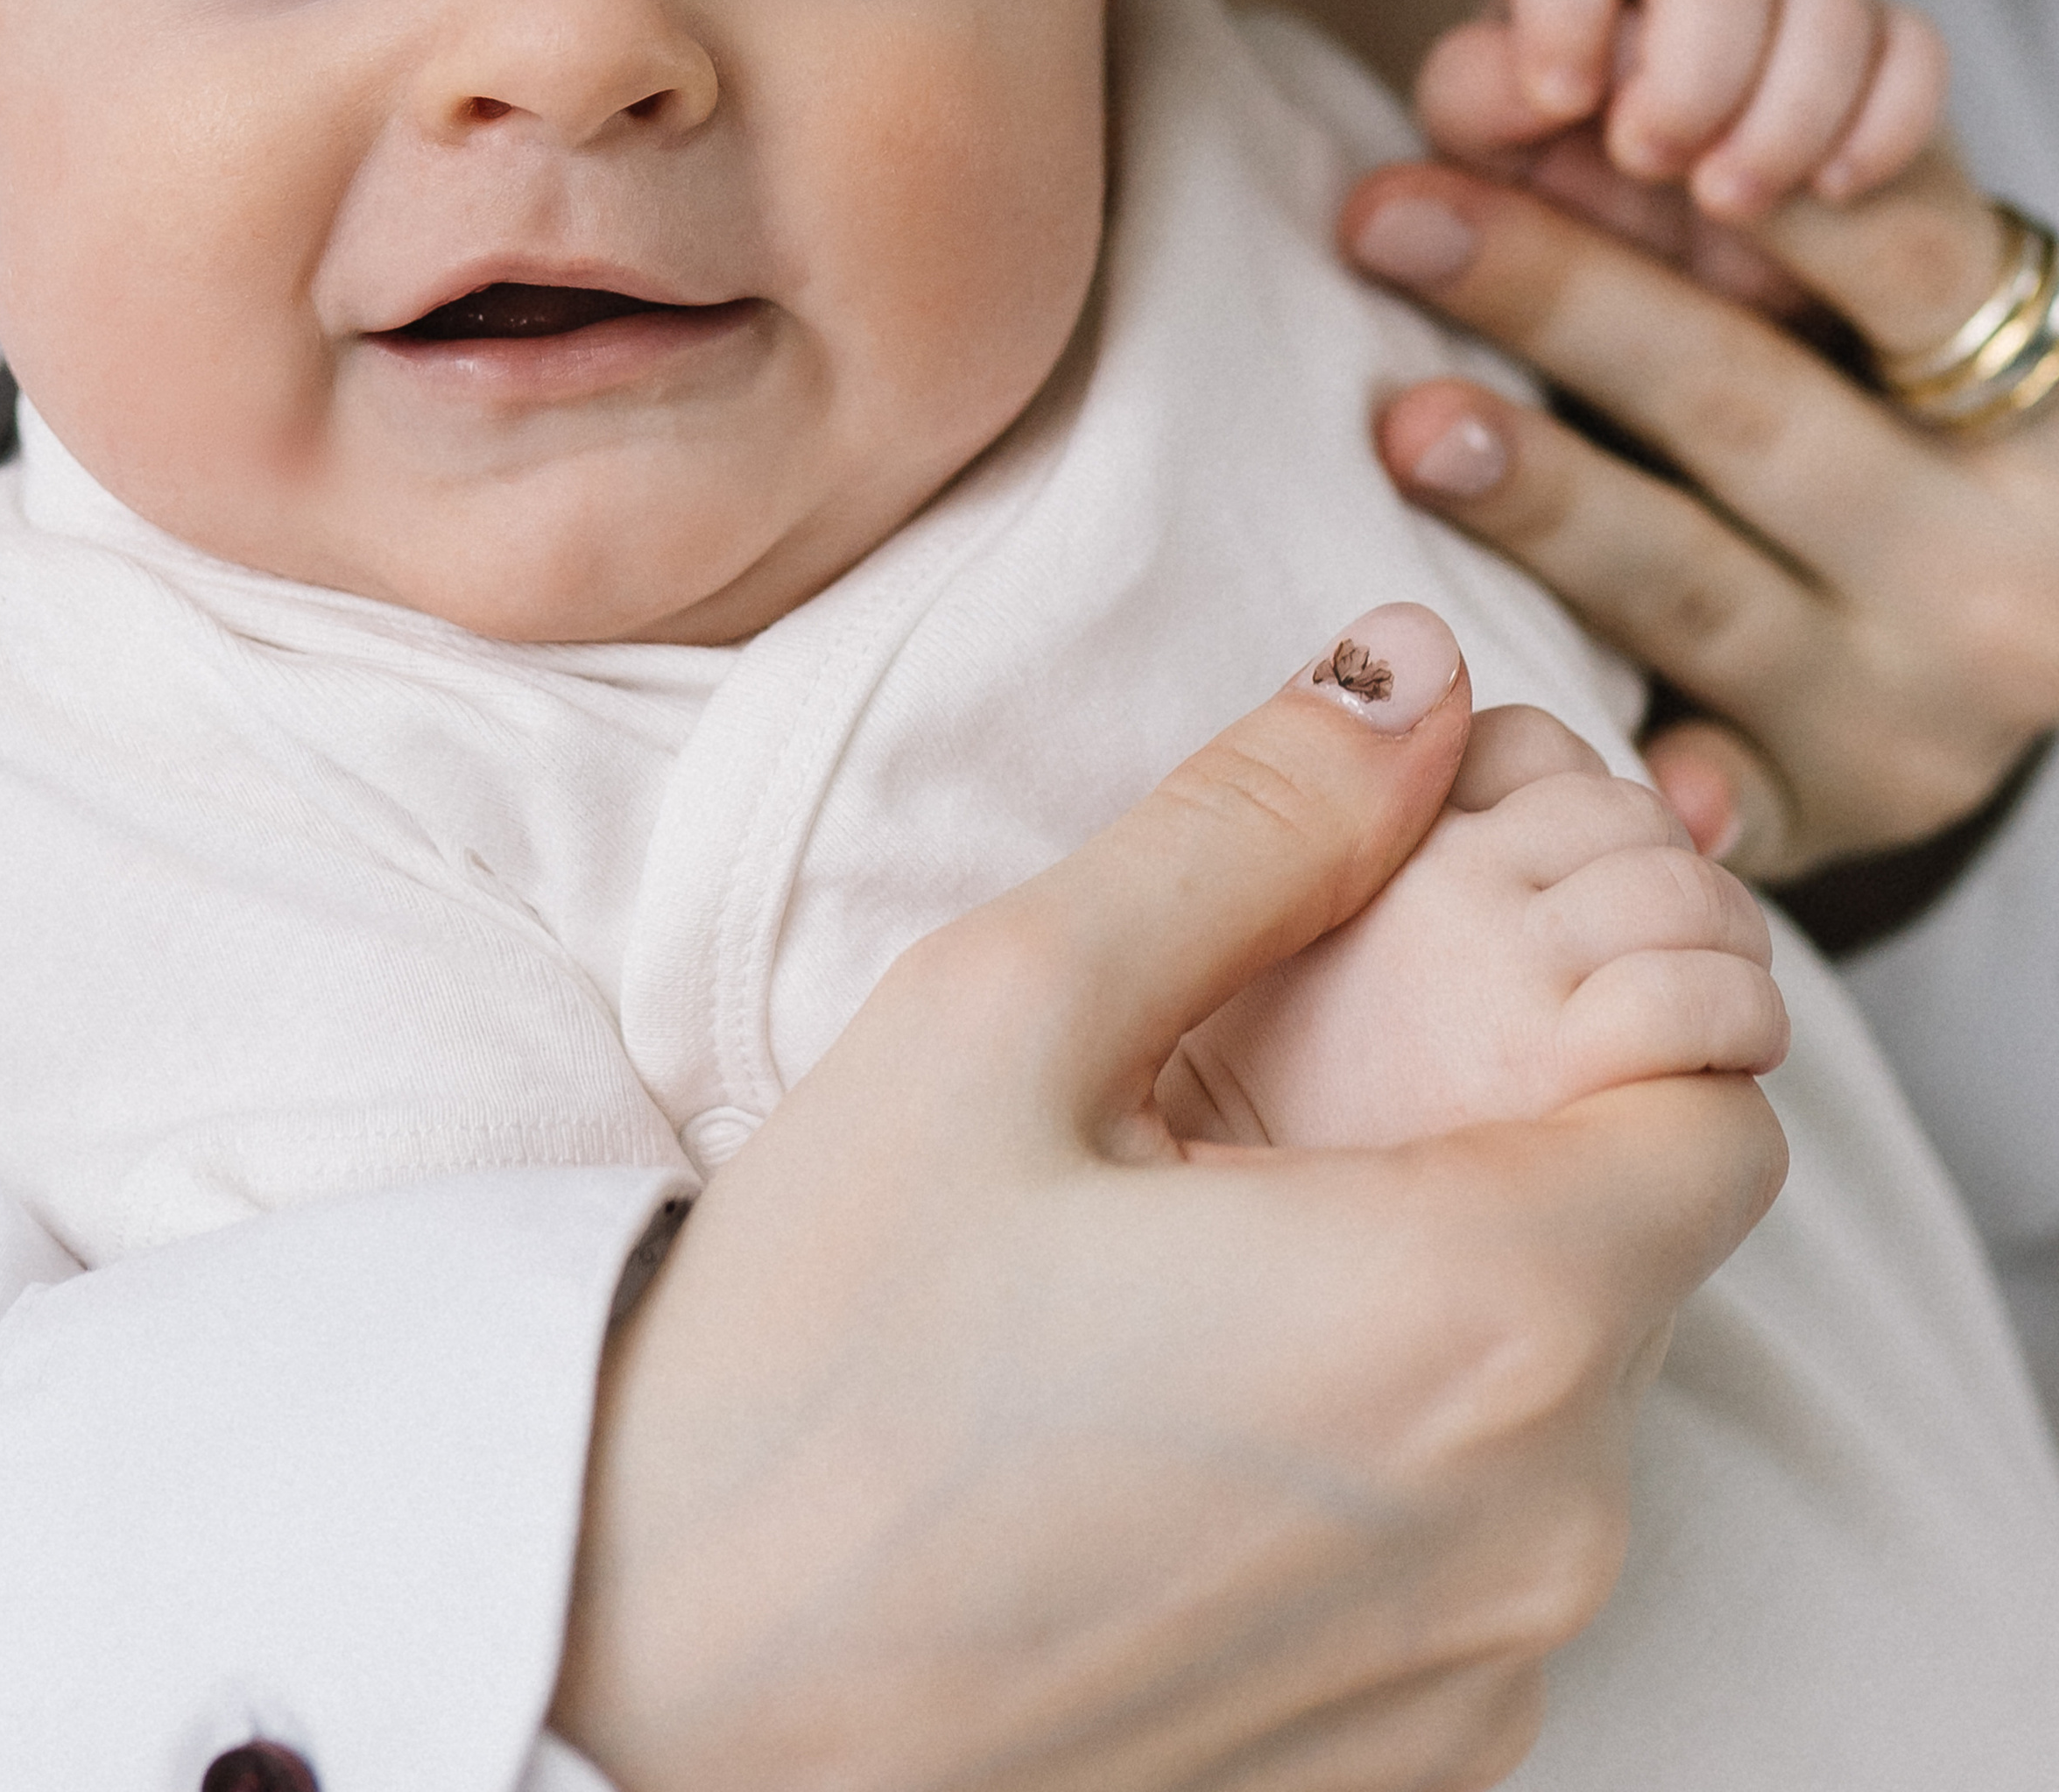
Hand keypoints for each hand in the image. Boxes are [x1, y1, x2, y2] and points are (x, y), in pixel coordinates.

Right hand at [555, 613, 1783, 1791]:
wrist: (634, 1698)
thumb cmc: (802, 1362)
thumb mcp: (1001, 1010)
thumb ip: (1252, 821)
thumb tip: (1410, 672)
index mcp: (1473, 1321)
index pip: (1717, 1099)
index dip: (1613, 991)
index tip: (1449, 955)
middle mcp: (1535, 1536)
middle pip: (1629, 1245)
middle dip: (1496, 1120)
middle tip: (1264, 1080)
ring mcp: (1475, 1686)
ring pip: (1553, 1403)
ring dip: (1432, 1290)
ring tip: (1197, 1245)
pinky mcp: (1398, 1780)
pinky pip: (1474, 1556)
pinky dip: (1387, 1457)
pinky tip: (1185, 1412)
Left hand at [1344, 146, 2058, 877]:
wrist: (2005, 634)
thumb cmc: (1895, 419)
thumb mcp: (1889, 312)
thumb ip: (1764, 202)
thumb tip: (1536, 76)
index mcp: (2030, 388)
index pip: (1894, 259)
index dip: (1739, 180)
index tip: (1569, 98)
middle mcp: (1989, 555)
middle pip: (1755, 404)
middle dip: (1562, 298)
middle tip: (1391, 214)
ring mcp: (1912, 711)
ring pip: (1698, 587)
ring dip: (1546, 503)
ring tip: (1407, 425)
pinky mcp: (1827, 821)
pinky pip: (1712, 803)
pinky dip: (1629, 771)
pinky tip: (1510, 737)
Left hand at [1419, 0, 1946, 223]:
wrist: (1700, 290)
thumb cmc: (1571, 217)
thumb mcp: (1499, 179)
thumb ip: (1484, 115)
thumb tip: (1518, 82)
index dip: (1564, 5)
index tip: (1561, 100)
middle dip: (1692, 69)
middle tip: (1657, 167)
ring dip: (1784, 110)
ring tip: (1733, 204)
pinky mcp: (1883, 48)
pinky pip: (1910, 49)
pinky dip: (1880, 124)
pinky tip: (1833, 189)